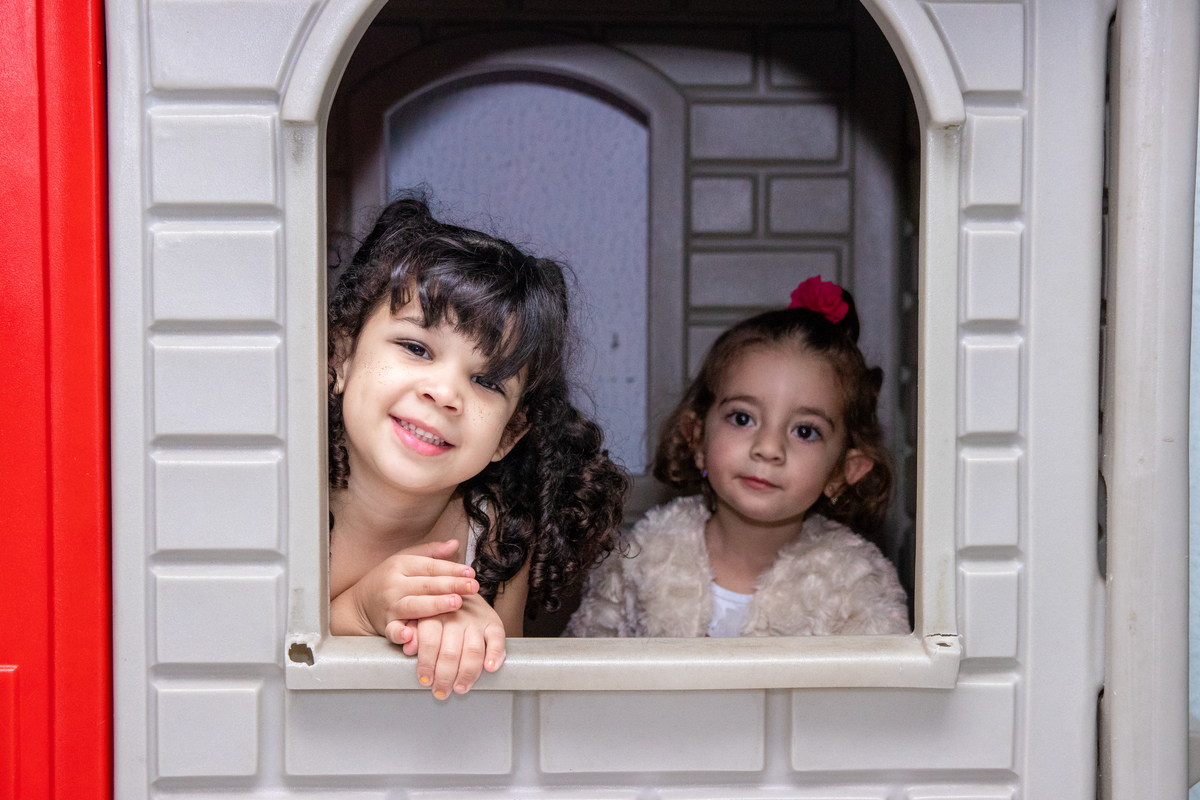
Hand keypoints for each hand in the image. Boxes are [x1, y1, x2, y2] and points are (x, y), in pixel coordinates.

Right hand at [330, 540, 478, 642]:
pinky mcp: (385, 625)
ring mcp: (389, 606)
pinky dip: (400, 634)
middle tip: (472, 587)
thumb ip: (431, 553)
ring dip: (436, 605)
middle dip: (451, 585)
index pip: (430, 566)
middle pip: (426, 584)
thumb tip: (455, 544)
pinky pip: (393, 630)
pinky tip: (411, 635)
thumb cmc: (388, 580)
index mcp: (401, 565)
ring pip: (414, 605)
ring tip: (456, 603)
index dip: (452, 569)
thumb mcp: (405, 560)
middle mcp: (394, 584)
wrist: (358, 605)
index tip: (471, 573)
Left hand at [408, 593, 505, 697]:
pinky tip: (489, 668)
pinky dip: (495, 654)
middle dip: (445, 676)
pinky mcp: (493, 621)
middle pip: (451, 650)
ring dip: (467, 673)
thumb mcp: (417, 615)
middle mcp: (455, 615)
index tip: (424, 681)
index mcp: (433, 613)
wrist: (461, 587)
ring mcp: (475, 619)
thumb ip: (410, 630)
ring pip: (473, 649)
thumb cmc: (435, 609)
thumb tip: (408, 647)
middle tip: (441, 692)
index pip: (430, 641)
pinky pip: (497, 638)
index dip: (427, 664)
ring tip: (460, 688)